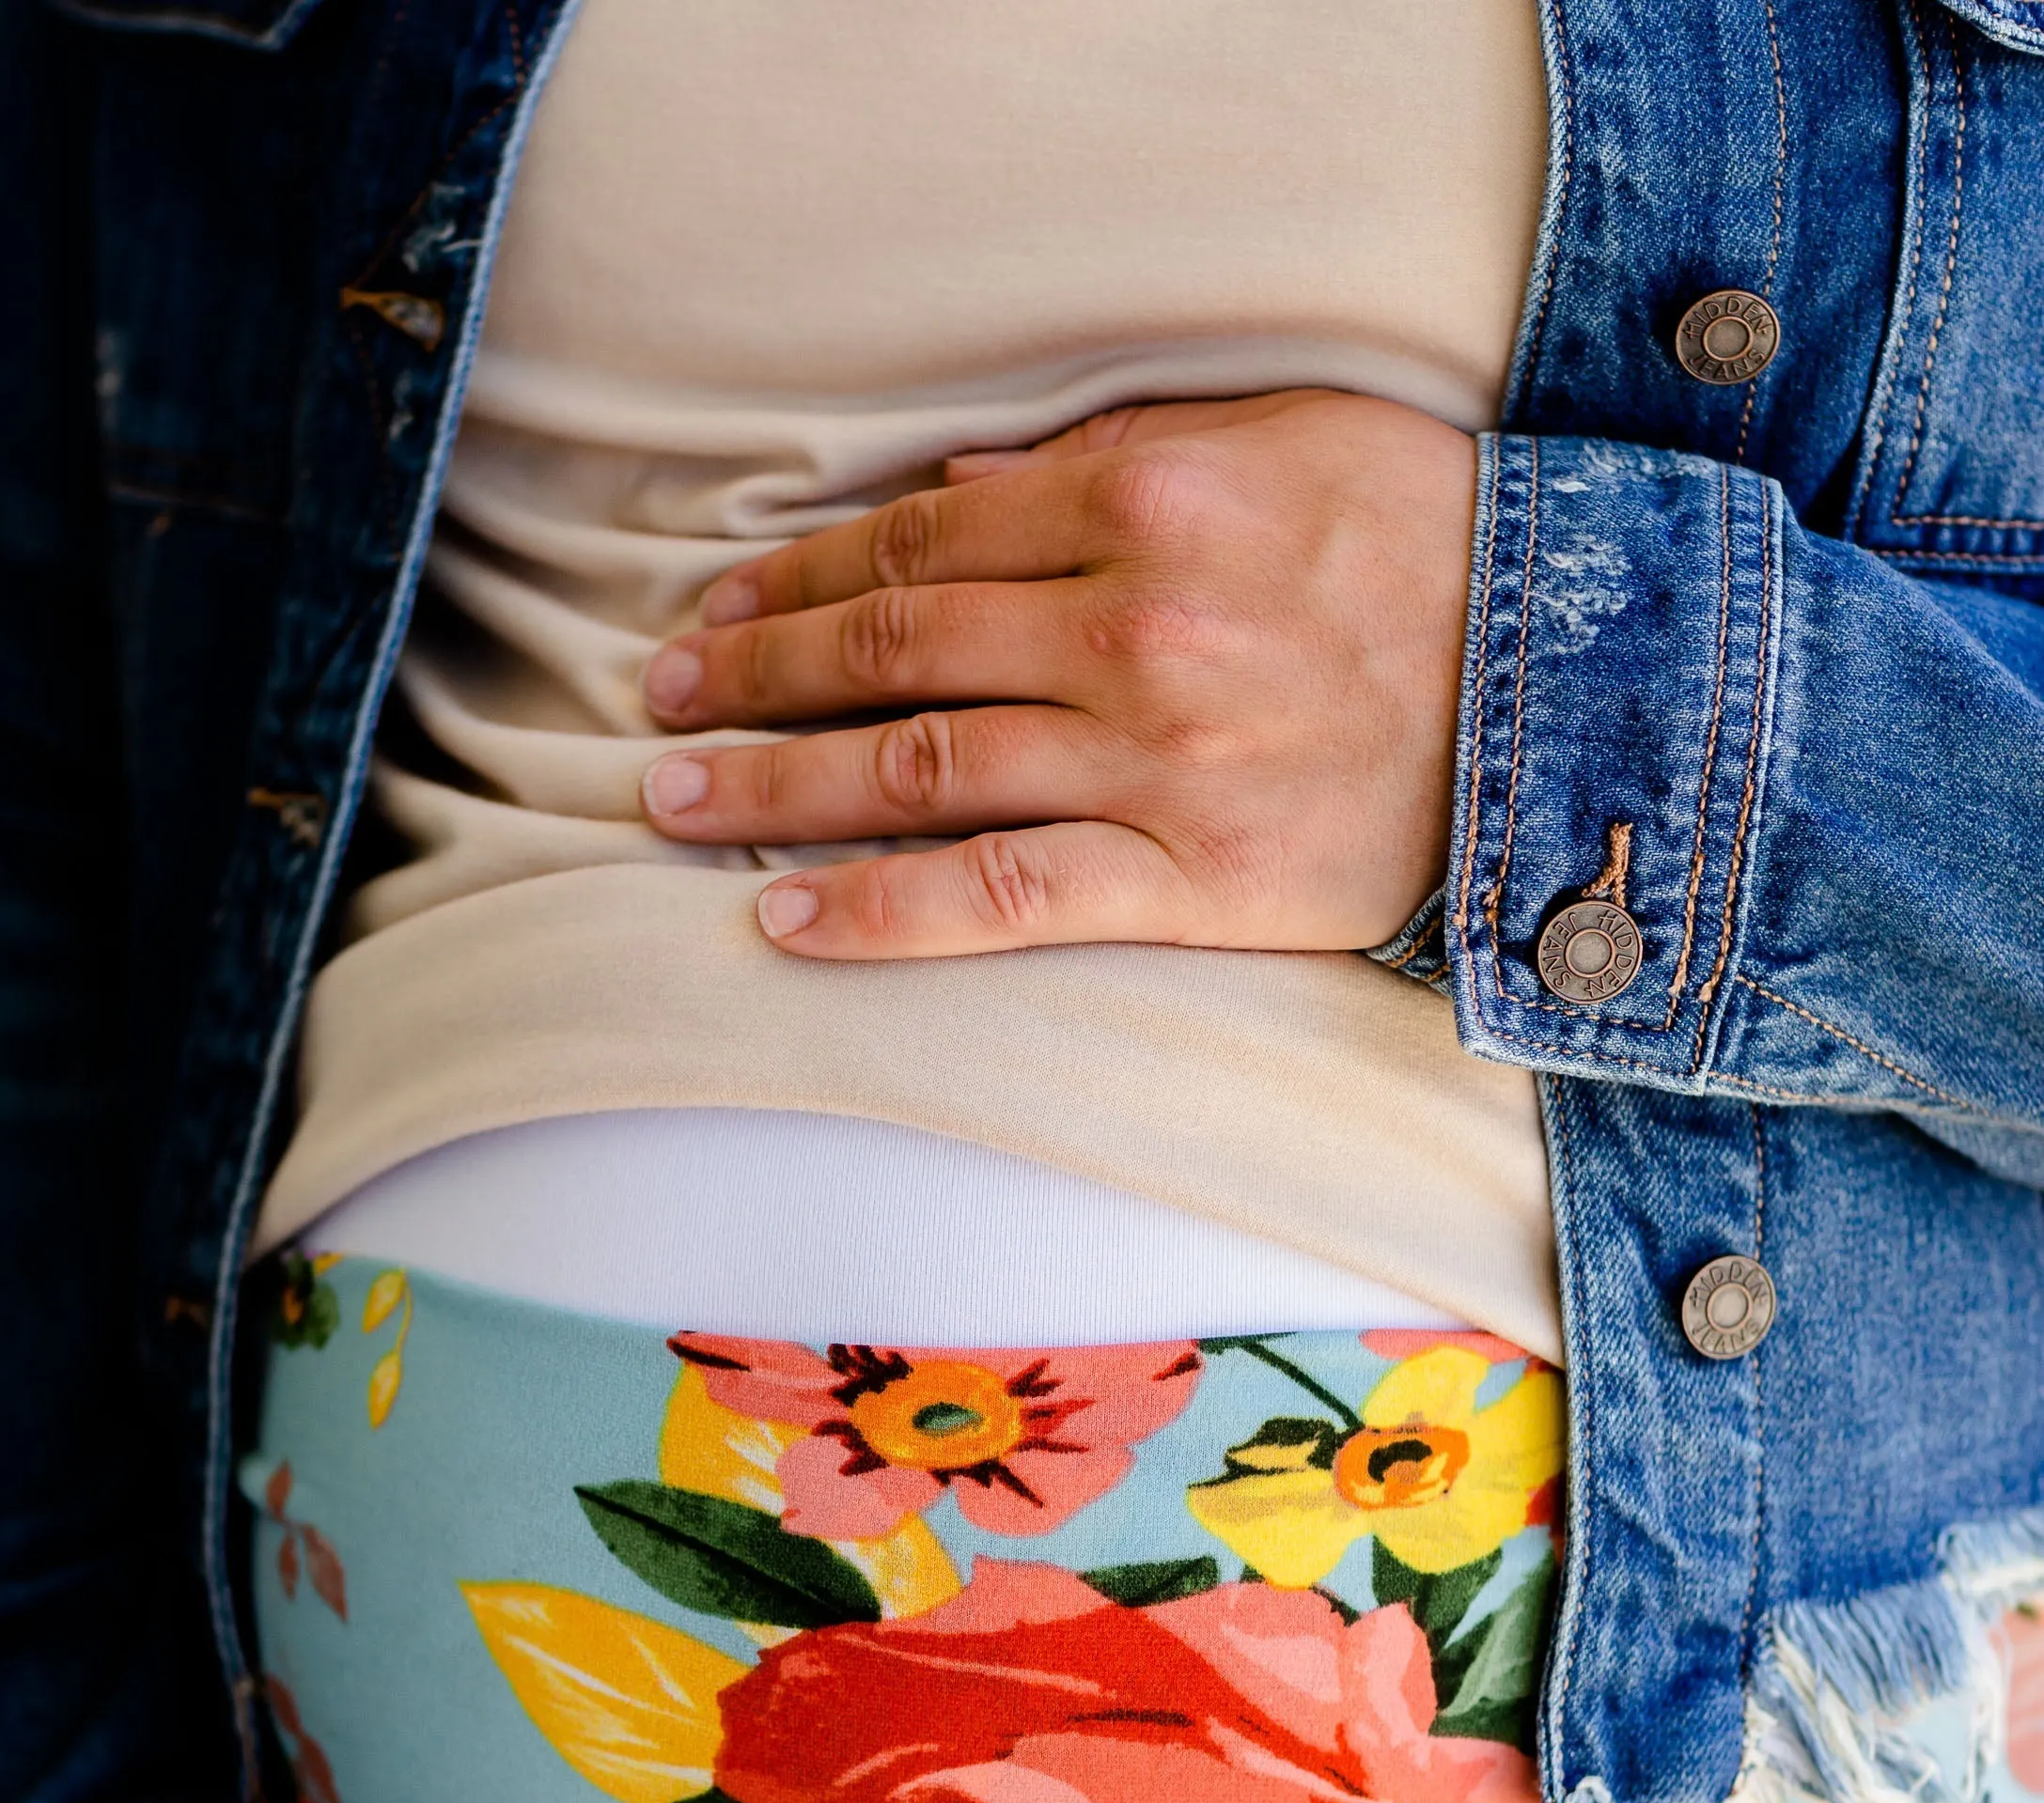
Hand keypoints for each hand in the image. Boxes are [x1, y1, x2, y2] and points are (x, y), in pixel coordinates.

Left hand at [639, 389, 1475, 960]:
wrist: (1578, 700)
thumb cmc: (1437, 557)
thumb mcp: (1289, 445)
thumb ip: (1114, 461)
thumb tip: (965, 490)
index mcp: (1146, 498)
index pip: (922, 543)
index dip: (801, 580)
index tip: (721, 611)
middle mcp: (1129, 623)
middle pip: (890, 651)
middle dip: (754, 677)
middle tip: (659, 706)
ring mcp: (1152, 757)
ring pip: (915, 768)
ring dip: (774, 787)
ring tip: (675, 805)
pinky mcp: (1184, 875)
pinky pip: (998, 897)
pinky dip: (879, 912)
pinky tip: (786, 921)